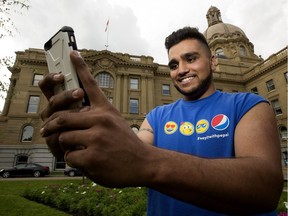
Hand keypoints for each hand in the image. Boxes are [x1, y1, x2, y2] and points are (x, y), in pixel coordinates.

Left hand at [40, 51, 150, 186]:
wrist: (144, 163)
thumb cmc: (126, 143)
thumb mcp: (115, 123)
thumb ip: (97, 116)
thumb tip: (75, 114)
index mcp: (106, 110)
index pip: (91, 84)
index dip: (80, 67)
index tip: (72, 54)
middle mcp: (101, 120)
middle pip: (62, 116)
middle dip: (52, 126)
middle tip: (46, 130)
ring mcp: (97, 138)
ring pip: (63, 137)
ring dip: (65, 145)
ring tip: (76, 149)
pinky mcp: (92, 157)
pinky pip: (69, 156)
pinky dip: (73, 160)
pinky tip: (86, 161)